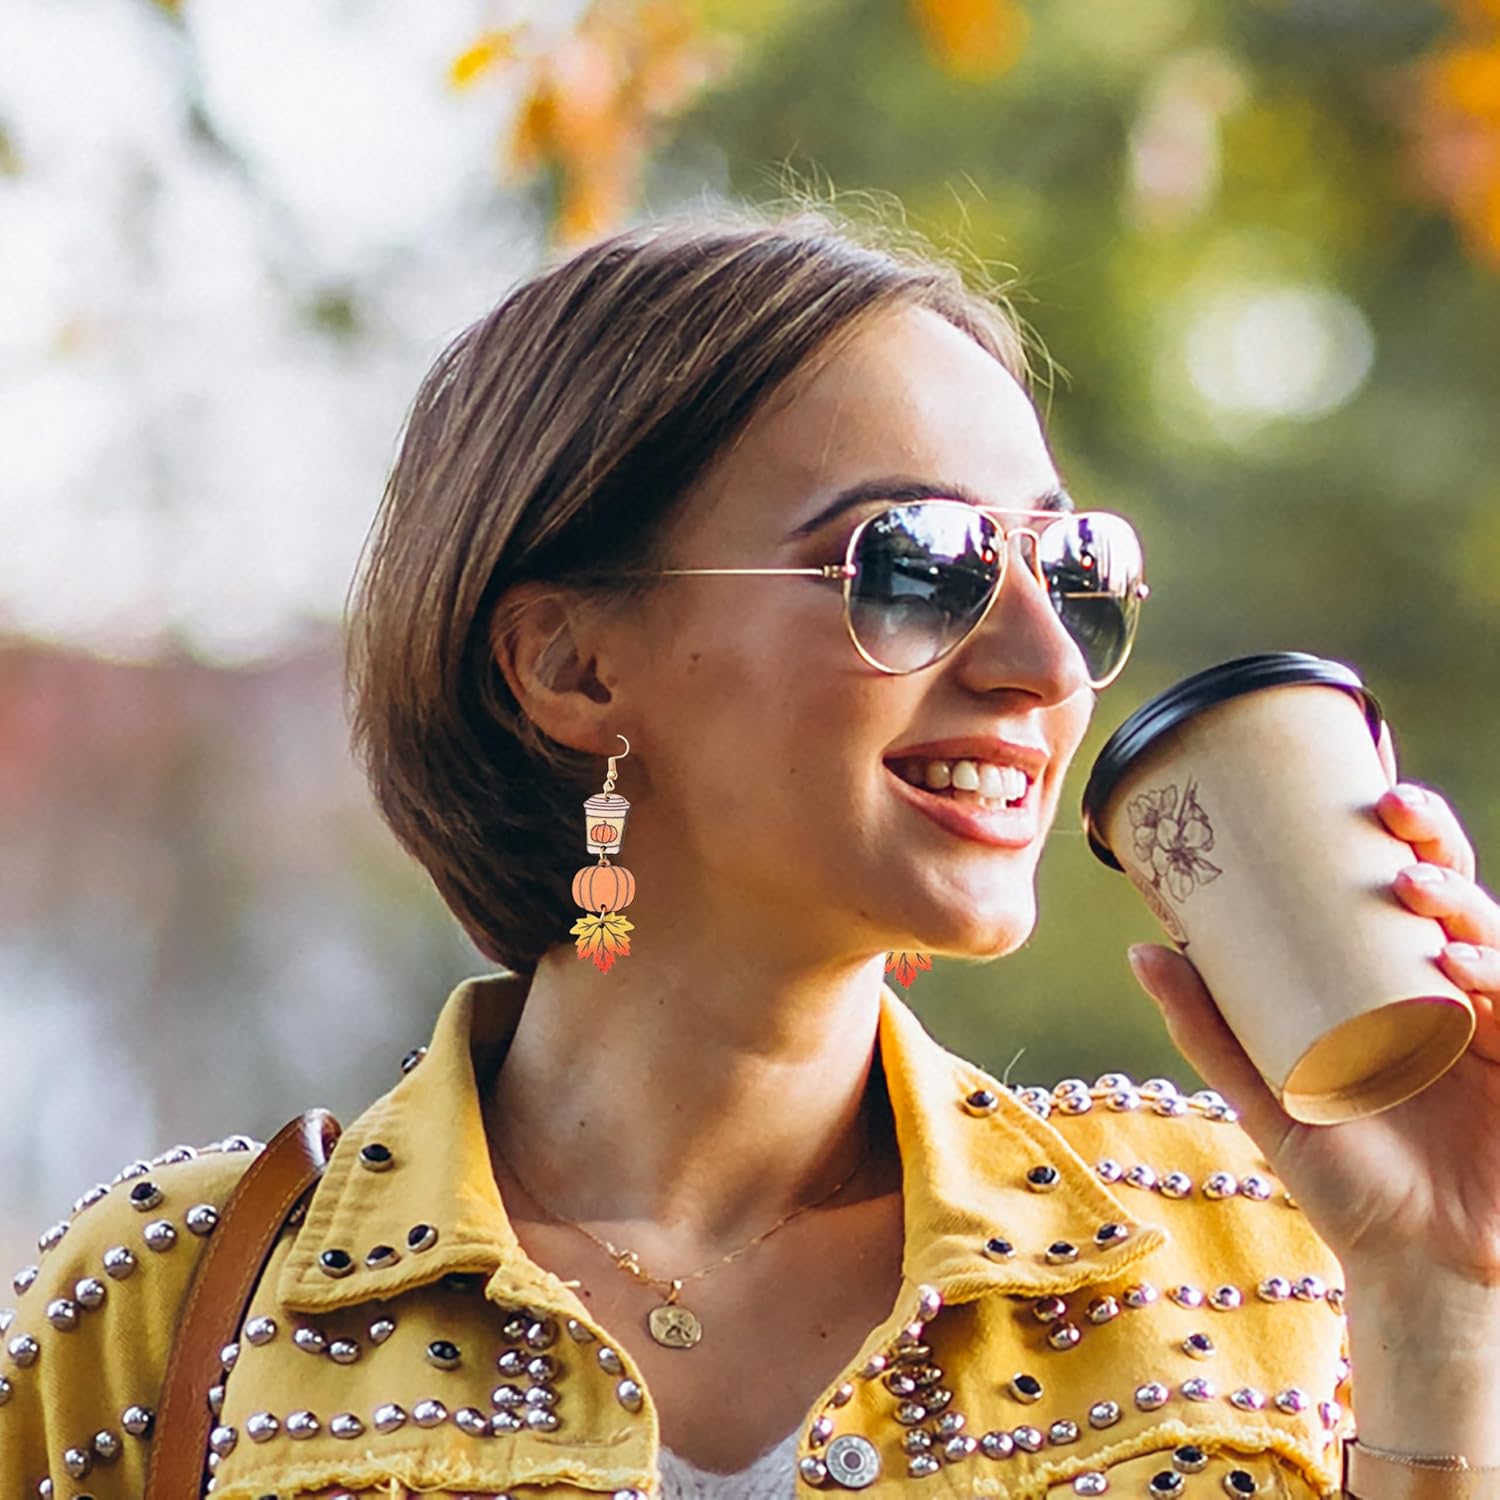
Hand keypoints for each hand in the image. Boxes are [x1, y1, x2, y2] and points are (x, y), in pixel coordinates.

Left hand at [1127, 726, 1499, 1289]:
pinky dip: (1499, 978)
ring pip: (1495, 941)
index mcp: (1397, 983)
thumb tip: (1141, 948)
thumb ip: (1207, 1025)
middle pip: (1458, 897)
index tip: (1371, 793)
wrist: (1409, 1263)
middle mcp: (1454, 994)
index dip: (1405, 834)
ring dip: (1463, 906)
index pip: (1409, 890)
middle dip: (1437, 844)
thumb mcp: (1263, 1091)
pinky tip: (1460, 964)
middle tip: (1396, 811)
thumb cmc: (1344, 1175)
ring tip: (1414, 892)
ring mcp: (1497, 1031)